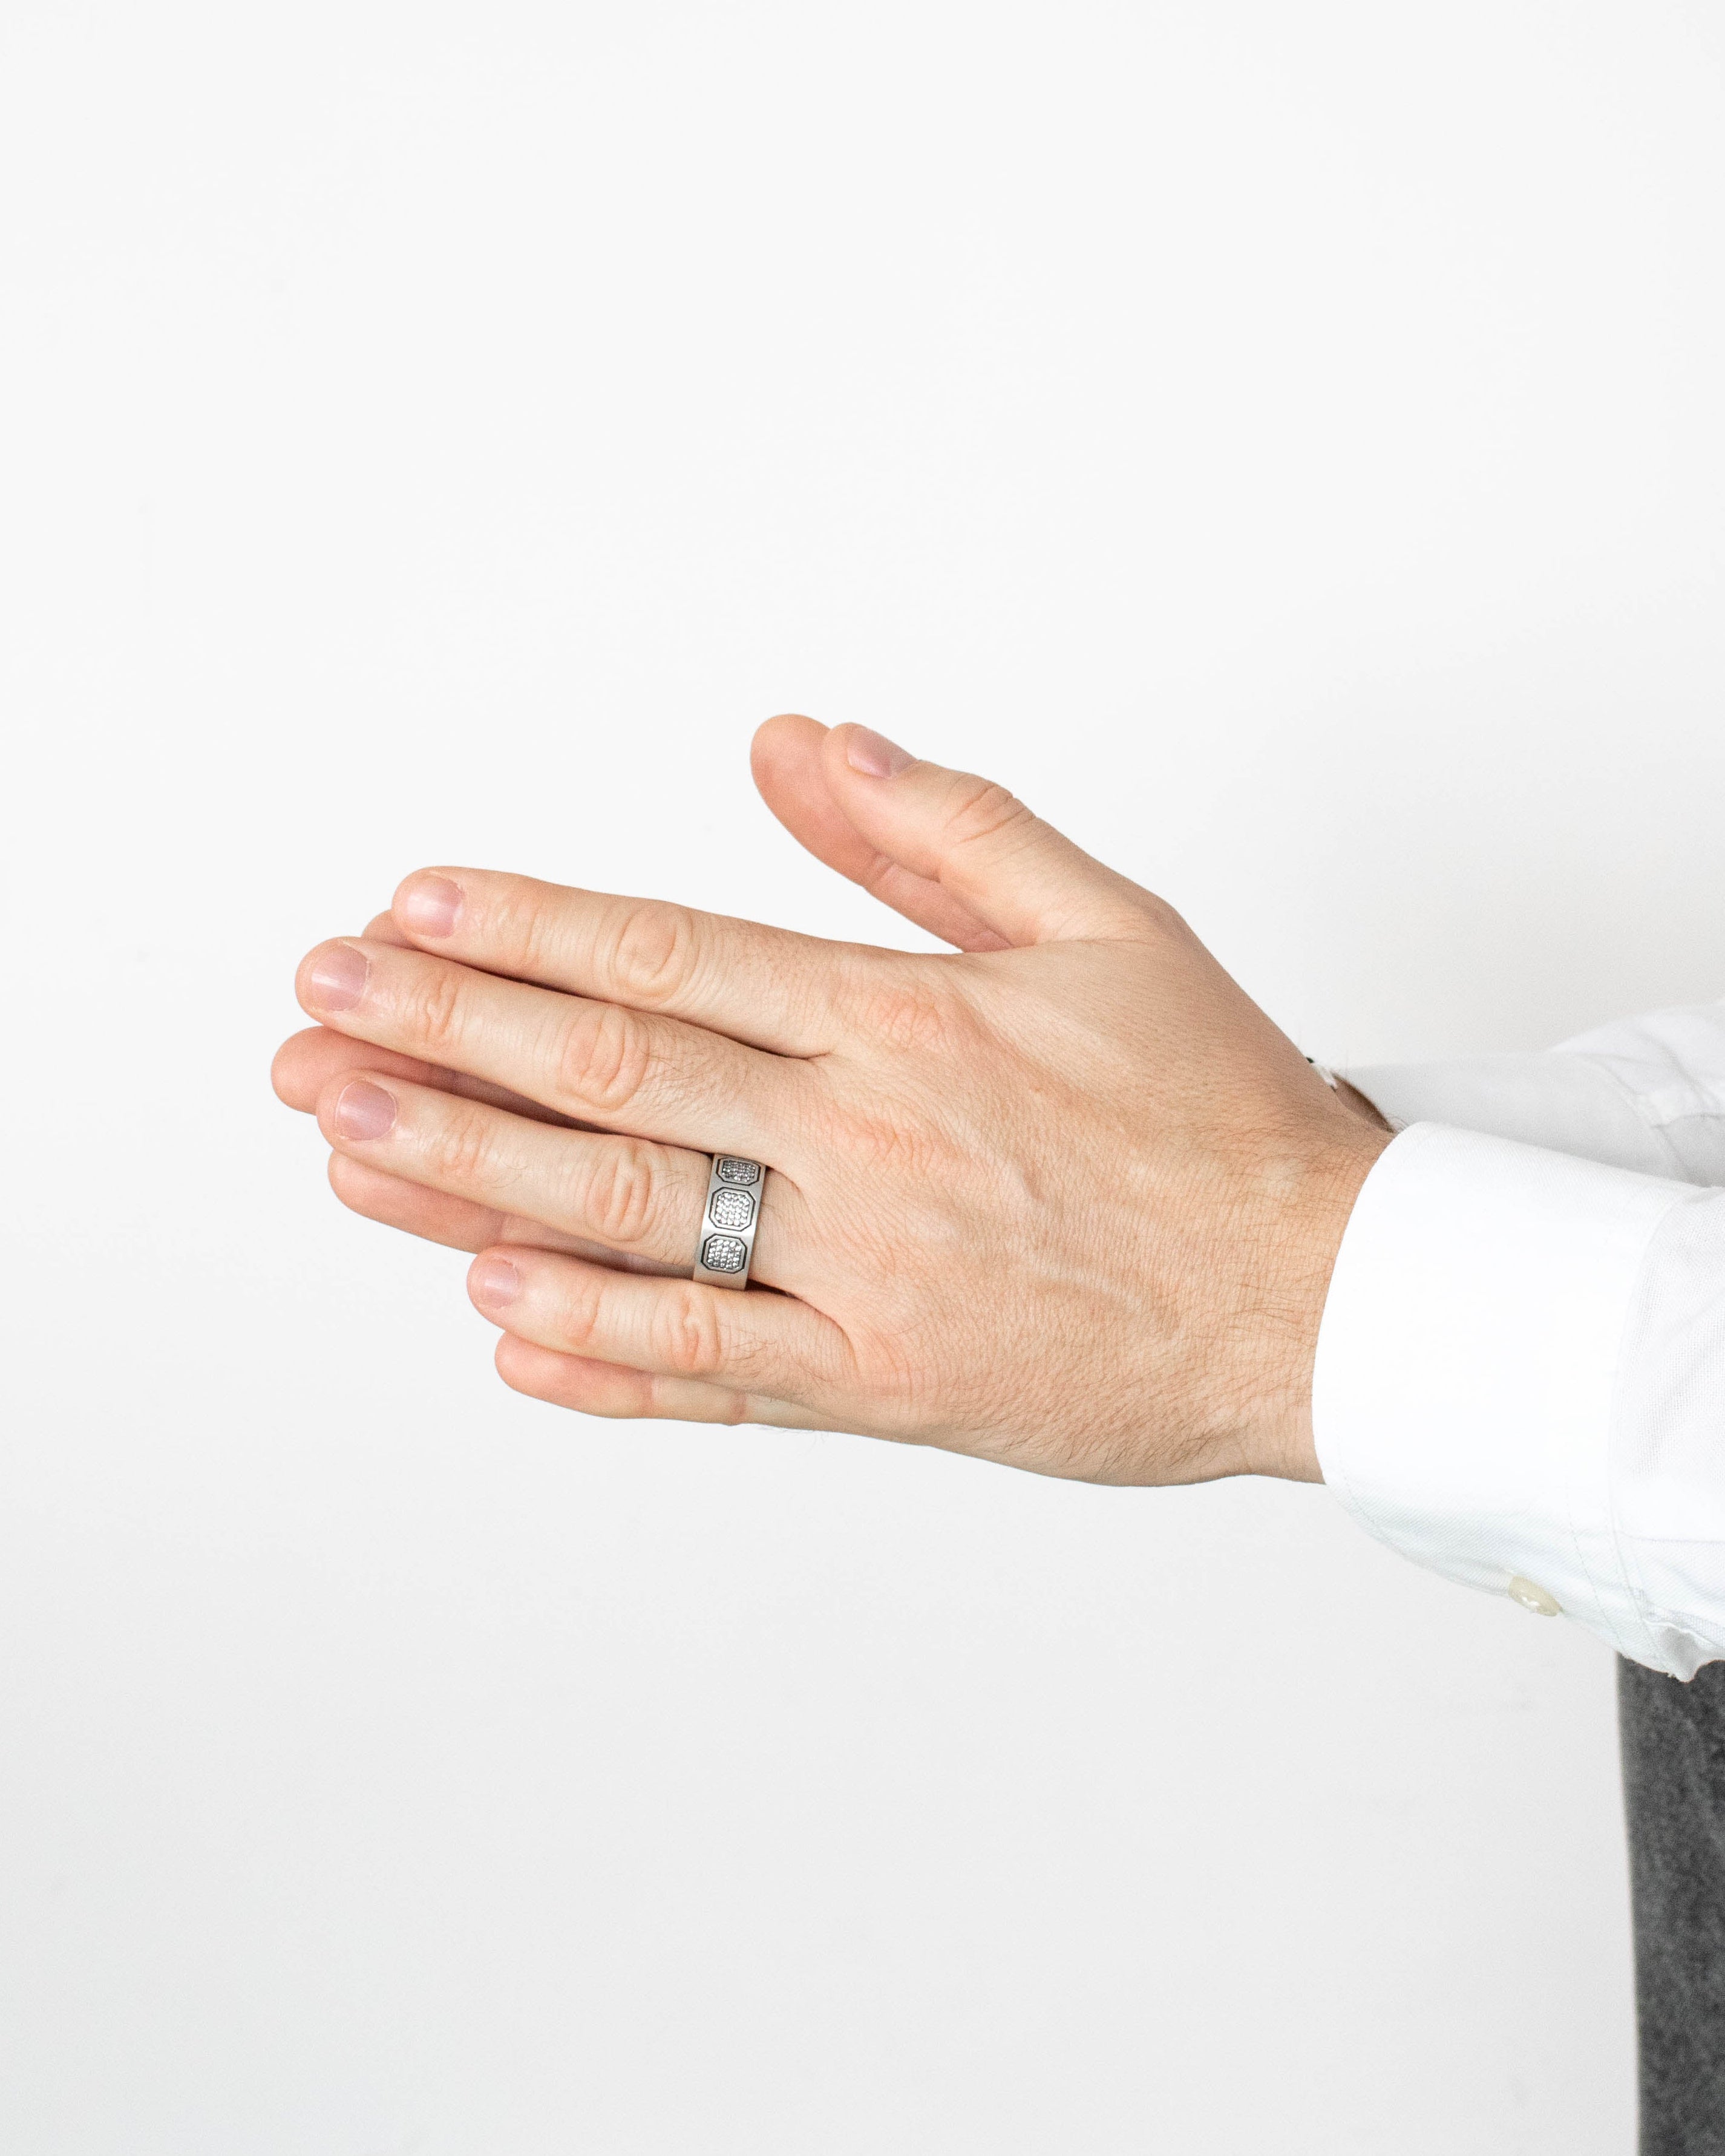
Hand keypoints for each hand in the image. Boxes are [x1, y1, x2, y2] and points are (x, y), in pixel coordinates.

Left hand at [275, 719, 1389, 1484]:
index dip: (522, 928)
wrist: (1324, 1298)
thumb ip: (942, 827)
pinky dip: (598, 1354)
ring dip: (469, 1183)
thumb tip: (796, 744)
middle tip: (315, 1013)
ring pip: (630, 1227)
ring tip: (347, 1144)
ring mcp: (869, 1276)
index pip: (669, 954)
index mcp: (906, 1020)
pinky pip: (715, 1371)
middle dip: (445, 1037)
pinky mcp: (889, 1388)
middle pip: (614, 1077)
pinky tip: (493, 1328)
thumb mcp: (1105, 925)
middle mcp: (868, 1144)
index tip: (407, 907)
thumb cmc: (1218, 1110)